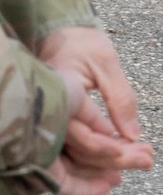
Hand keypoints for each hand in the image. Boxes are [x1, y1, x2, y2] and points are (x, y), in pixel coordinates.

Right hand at [43, 29, 152, 189]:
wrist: (57, 32)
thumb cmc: (81, 43)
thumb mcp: (107, 64)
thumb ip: (120, 99)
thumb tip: (132, 135)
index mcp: (59, 91)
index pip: (82, 133)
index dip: (110, 148)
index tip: (138, 150)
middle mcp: (48, 108)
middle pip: (79, 149)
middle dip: (115, 159)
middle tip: (146, 160)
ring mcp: (48, 117)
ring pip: (75, 153)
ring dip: (108, 161)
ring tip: (139, 159)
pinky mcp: (53, 122)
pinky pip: (71, 147)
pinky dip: (95, 156)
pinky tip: (116, 158)